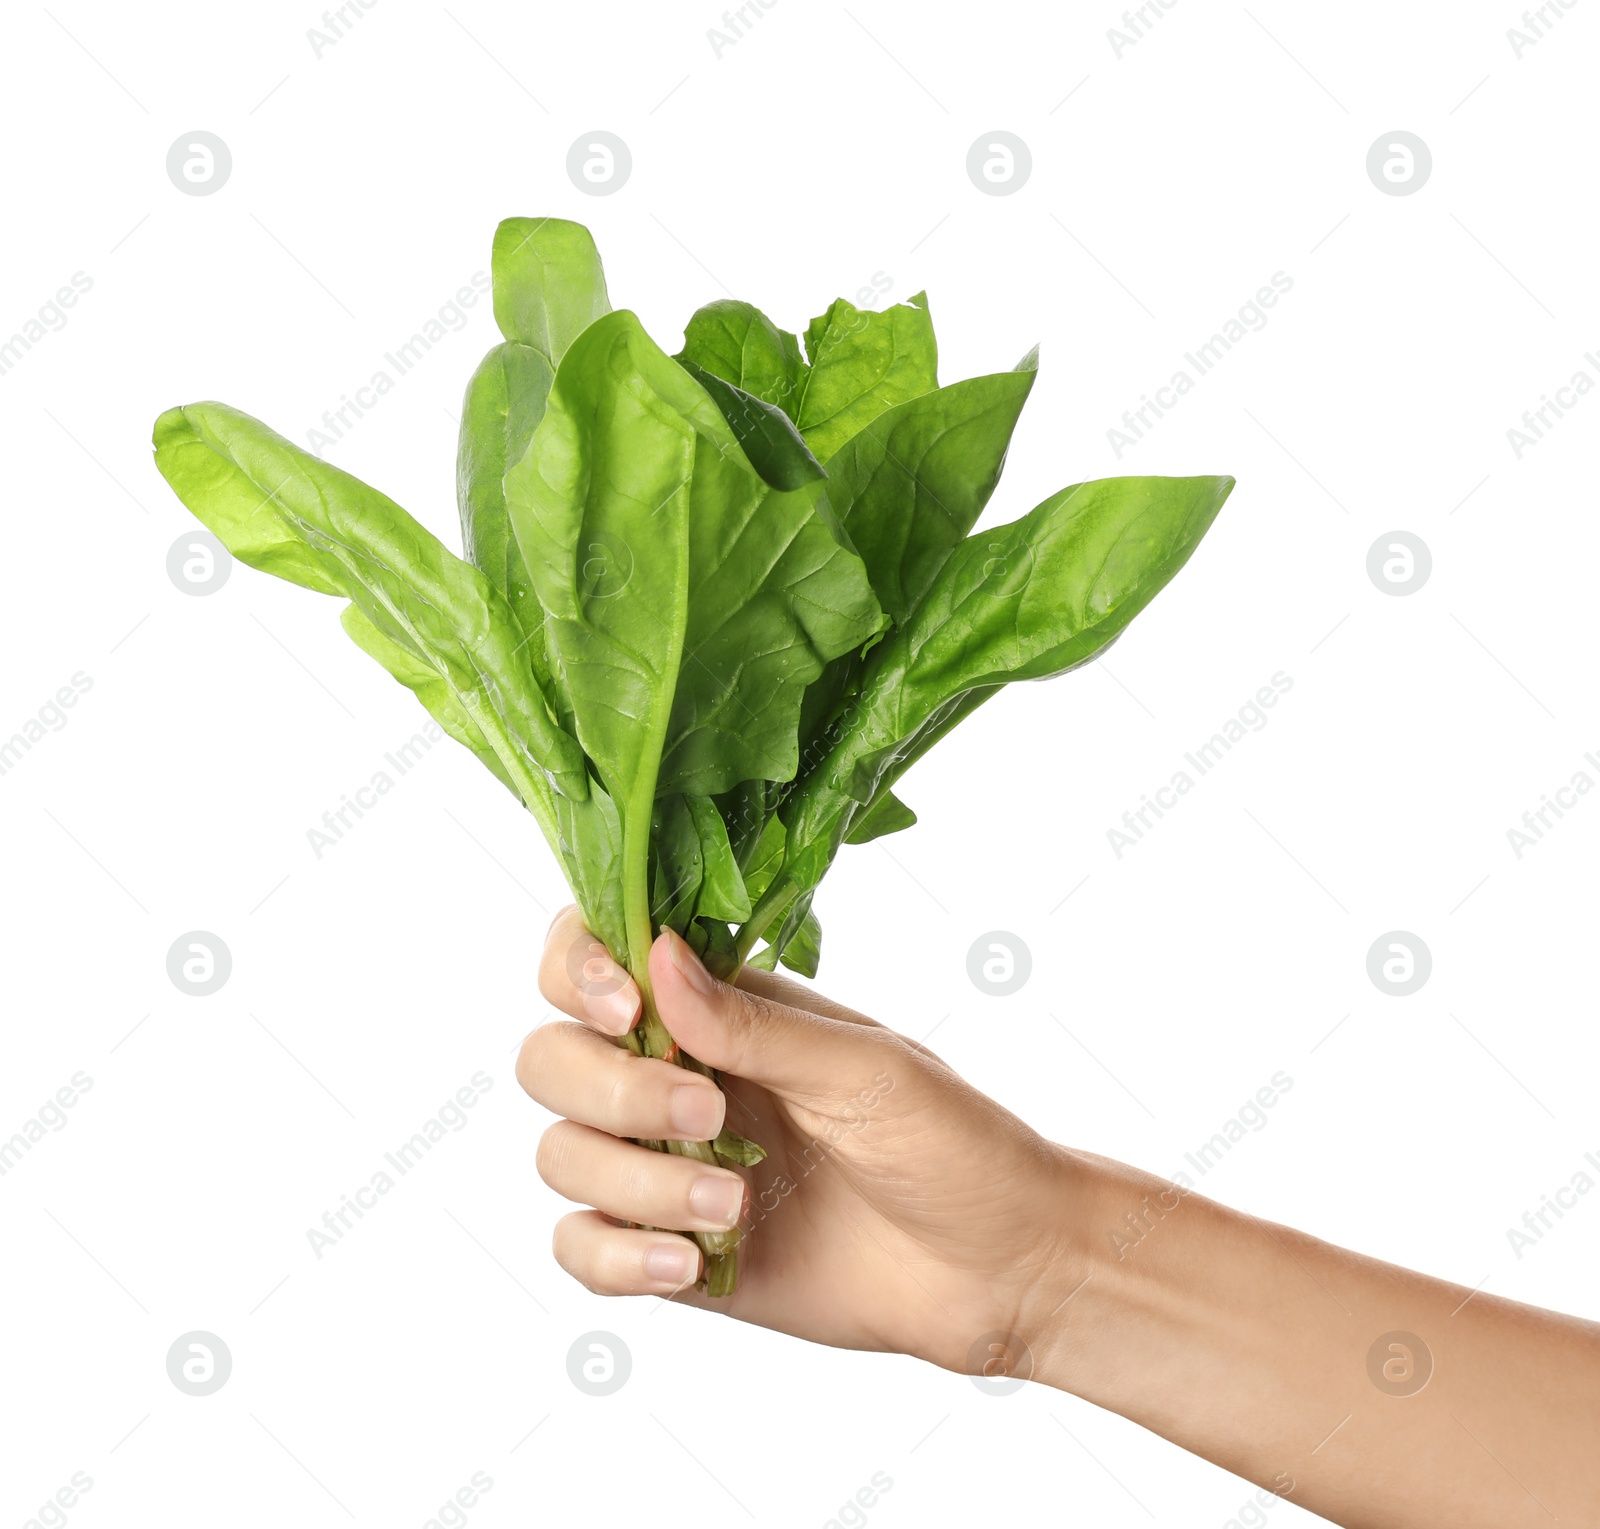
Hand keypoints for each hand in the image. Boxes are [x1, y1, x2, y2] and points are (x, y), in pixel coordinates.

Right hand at [516, 907, 1089, 1371]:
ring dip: (634, 1180)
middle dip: (611, 1087)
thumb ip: (751, 1025)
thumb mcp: (862, 1070)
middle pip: (552, 1058)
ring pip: (562, 1154)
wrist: (998, 1271)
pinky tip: (685, 1265)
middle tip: (707, 1116)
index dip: (579, 972)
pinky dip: (615, 1255)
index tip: (626, 1010)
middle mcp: (677, 1076)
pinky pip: (581, 1248)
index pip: (594, 959)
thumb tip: (657, 953)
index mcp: (721, 1009)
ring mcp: (666, 1167)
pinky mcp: (670, 1251)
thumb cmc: (950, 1143)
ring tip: (735, 1204)